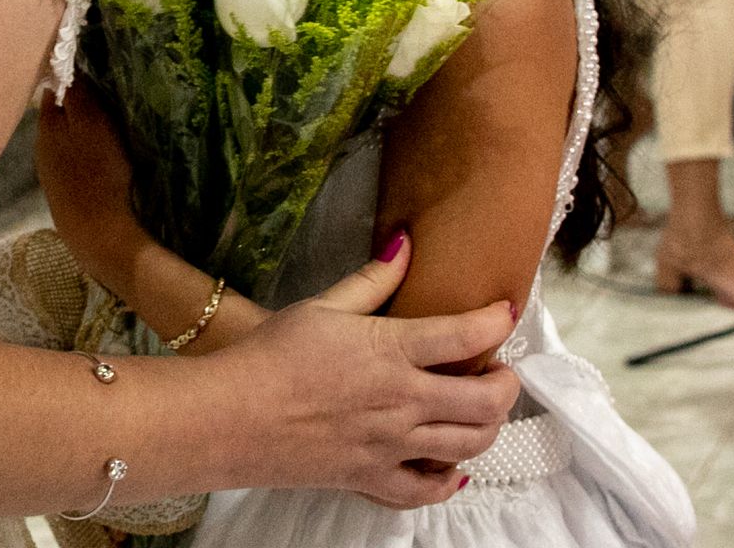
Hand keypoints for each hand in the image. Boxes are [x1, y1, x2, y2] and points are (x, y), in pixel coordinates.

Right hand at [215, 234, 518, 506]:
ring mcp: (389, 446)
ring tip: (482, 409)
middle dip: (507, 385)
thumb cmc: (269, 356)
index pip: (468, 335)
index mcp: (392, 351)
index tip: (505, 313)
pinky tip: (452, 467)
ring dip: (488, 427)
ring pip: (468, 446)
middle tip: (502, 371)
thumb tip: (405, 243)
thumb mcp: (323, 305)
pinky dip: (448, 481)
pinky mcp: (369, 478)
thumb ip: (373, 278)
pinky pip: (424, 491)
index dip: (497, 321)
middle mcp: (402, 402)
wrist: (226, 418)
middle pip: (485, 401)